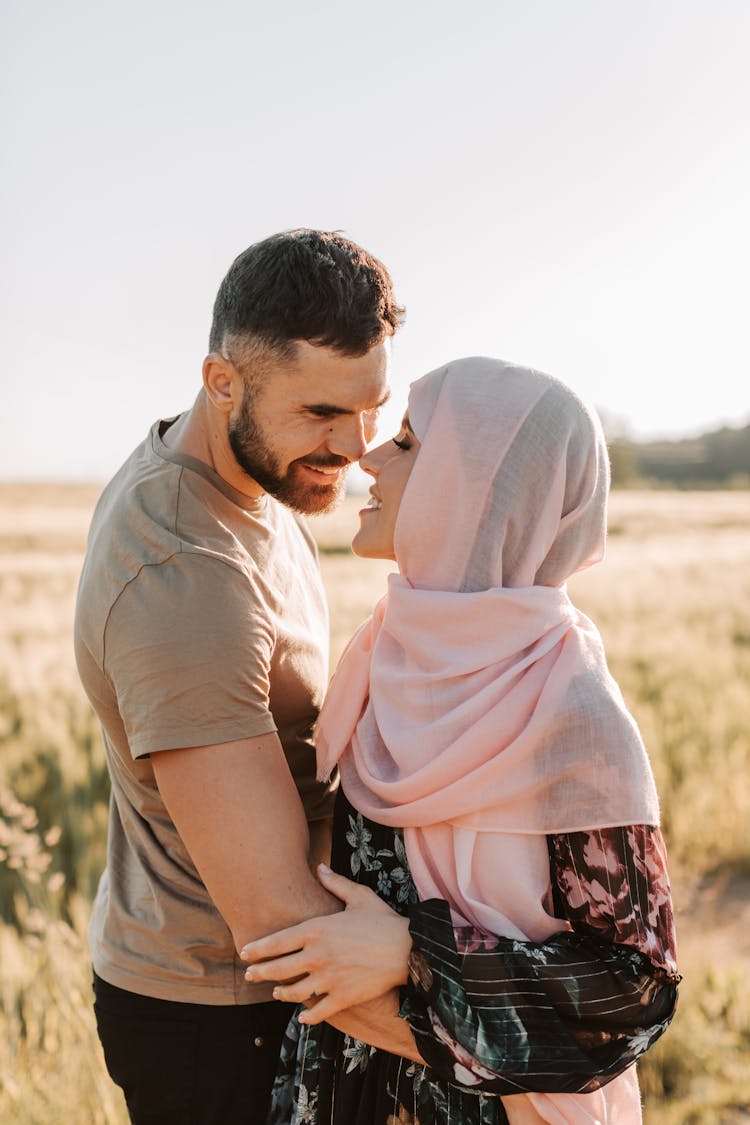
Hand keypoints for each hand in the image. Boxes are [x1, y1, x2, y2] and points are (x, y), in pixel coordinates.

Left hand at [240, 864, 412, 1023]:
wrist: (408, 949)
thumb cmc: (383, 921)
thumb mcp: (358, 896)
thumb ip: (334, 883)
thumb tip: (319, 867)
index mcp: (317, 930)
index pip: (277, 942)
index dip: (258, 949)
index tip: (245, 952)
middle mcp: (317, 956)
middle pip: (278, 969)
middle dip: (260, 973)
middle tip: (250, 976)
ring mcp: (328, 979)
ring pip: (294, 992)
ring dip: (281, 994)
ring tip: (275, 993)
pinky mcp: (342, 997)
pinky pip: (317, 1011)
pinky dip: (307, 1015)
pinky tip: (302, 1015)